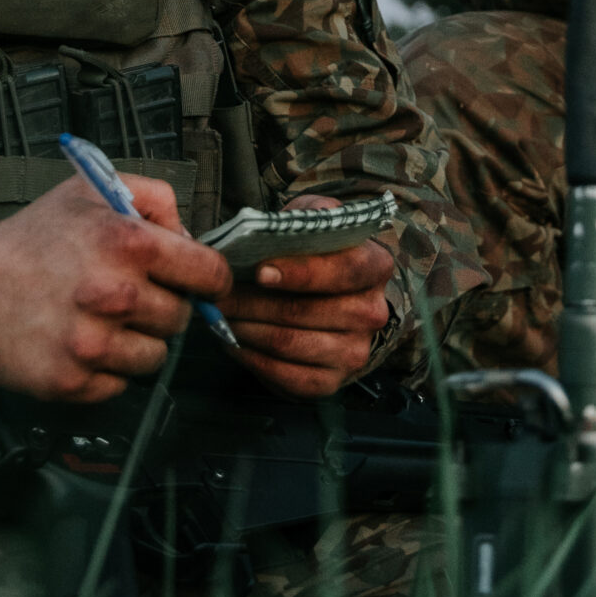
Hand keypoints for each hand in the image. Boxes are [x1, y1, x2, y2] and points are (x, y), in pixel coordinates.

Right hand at [0, 171, 231, 403]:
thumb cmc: (31, 239)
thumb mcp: (91, 190)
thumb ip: (154, 199)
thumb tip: (191, 240)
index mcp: (127, 243)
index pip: (209, 275)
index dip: (207, 280)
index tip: (197, 284)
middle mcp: (114, 294)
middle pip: (182, 319)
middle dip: (160, 307)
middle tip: (122, 296)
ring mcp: (92, 343)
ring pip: (156, 358)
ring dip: (136, 342)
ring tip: (98, 320)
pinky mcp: (72, 381)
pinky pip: (120, 385)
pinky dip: (106, 370)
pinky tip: (77, 343)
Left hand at [220, 196, 395, 400]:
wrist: (325, 299)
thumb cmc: (313, 254)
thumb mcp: (315, 219)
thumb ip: (308, 215)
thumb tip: (291, 225)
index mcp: (375, 267)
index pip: (344, 270)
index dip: (301, 273)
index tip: (260, 272)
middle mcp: (372, 313)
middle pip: (306, 310)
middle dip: (254, 302)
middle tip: (219, 293)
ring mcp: (354, 352)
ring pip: (289, 343)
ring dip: (246, 328)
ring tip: (221, 313)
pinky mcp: (330, 382)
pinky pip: (285, 375)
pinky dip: (252, 357)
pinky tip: (233, 339)